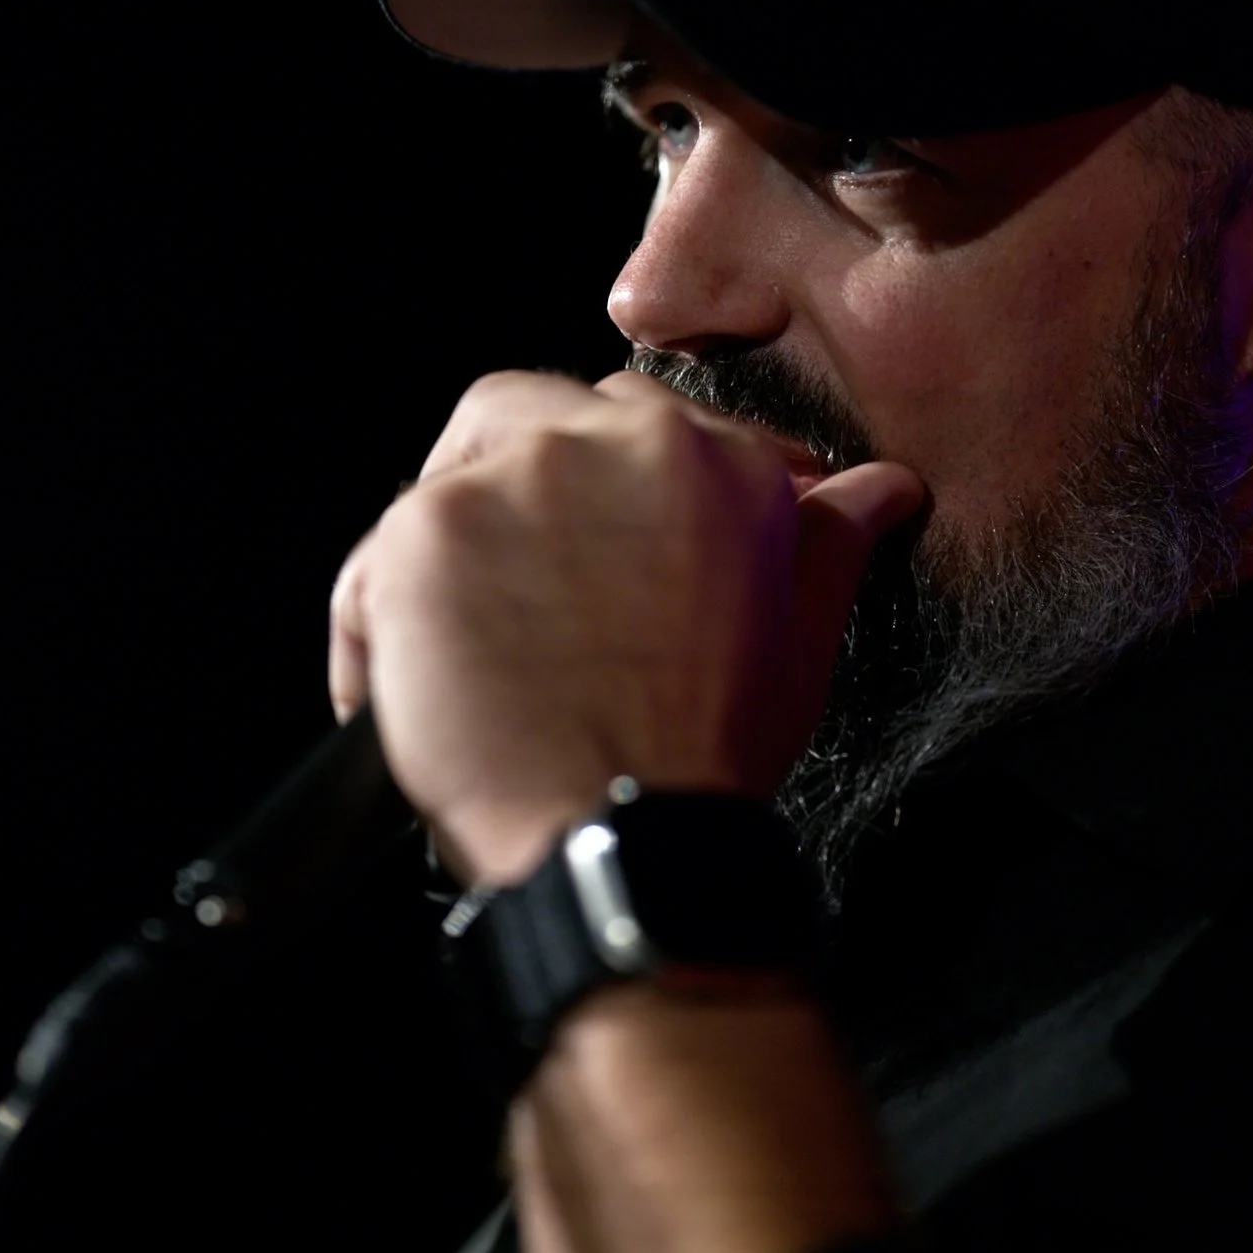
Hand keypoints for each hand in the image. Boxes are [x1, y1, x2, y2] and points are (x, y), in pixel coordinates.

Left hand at [329, 370, 923, 883]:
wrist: (621, 840)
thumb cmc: (705, 756)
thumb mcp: (797, 638)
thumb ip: (830, 541)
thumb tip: (881, 489)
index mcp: (706, 456)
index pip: (629, 412)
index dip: (601, 482)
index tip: (588, 545)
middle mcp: (605, 441)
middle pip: (522, 416)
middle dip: (507, 490)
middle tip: (509, 591)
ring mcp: (506, 481)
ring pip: (444, 488)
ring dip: (446, 566)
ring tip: (464, 660)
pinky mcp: (420, 535)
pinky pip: (372, 567)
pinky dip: (374, 631)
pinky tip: (403, 691)